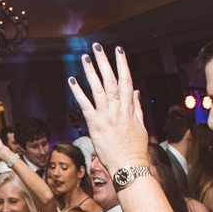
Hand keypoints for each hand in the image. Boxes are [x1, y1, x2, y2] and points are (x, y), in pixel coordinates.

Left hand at [67, 44, 148, 175]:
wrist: (128, 164)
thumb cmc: (134, 148)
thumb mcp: (140, 125)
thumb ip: (136, 107)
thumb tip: (134, 91)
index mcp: (129, 107)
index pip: (126, 80)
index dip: (122, 64)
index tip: (118, 51)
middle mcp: (117, 108)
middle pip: (111, 80)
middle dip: (104, 62)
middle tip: (98, 47)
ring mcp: (106, 115)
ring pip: (98, 88)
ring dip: (91, 71)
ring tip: (85, 57)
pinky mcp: (95, 124)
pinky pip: (85, 105)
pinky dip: (78, 92)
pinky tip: (73, 80)